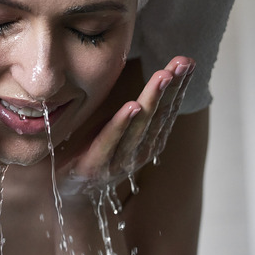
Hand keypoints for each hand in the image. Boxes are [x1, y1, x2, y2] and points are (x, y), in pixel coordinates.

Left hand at [57, 56, 195, 198]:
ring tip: (163, 77)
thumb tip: (150, 76)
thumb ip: (136, 111)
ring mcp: (118, 161)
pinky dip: (121, 124)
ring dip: (152, 99)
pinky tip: (132, 106)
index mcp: (148, 141)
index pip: (167, 110)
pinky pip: (109, 142)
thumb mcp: (118, 128)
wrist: (66, 192)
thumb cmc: (93, 152)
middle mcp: (139, 152)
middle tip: (182, 63)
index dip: (179, 87)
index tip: (188, 62)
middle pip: (159, 115)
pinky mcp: (94, 166)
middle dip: (172, 87)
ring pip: (139, 126)